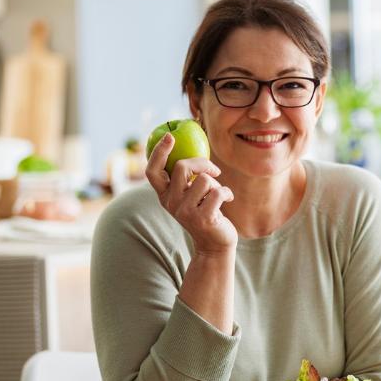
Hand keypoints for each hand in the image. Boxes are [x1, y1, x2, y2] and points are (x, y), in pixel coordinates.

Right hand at [145, 133, 237, 253]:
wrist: (215, 244)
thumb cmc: (205, 213)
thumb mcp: (190, 196)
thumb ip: (186, 178)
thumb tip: (189, 145)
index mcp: (164, 196)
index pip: (153, 171)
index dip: (158, 152)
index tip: (169, 136)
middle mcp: (171, 203)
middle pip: (182, 167)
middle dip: (202, 163)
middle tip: (214, 171)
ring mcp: (185, 212)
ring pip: (204, 180)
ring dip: (216, 184)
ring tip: (217, 195)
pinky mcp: (203, 218)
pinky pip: (218, 192)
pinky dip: (227, 193)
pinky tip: (227, 200)